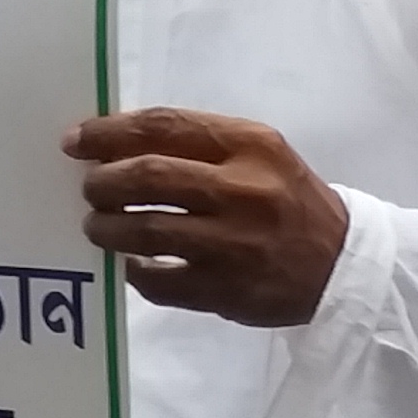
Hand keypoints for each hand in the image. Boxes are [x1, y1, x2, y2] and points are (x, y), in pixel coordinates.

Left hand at [65, 110, 349, 326]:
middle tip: (89, 189)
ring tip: (98, 226)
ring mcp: (233, 244)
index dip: (109, 133)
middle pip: (148, 177)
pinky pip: (158, 280)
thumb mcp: (258, 155)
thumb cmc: (288, 200)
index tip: (76, 140)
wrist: (341, 265)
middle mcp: (242, 190)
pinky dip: (134, 271)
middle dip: (102, 182)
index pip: (164, 127)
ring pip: (145, 230)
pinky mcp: (224, 290)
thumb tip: (116, 144)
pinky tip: (133, 263)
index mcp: (250, 145)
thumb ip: (198, 144)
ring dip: (107, 228)